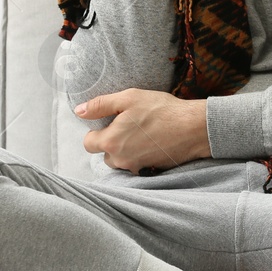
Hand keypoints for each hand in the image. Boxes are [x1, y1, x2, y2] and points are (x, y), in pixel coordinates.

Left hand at [75, 89, 208, 171]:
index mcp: (111, 141)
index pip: (88, 143)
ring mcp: (135, 168)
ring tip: (141, 134)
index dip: (95, 131)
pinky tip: (151, 143)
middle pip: (105, 154)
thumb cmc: (161, 110)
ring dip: (125, 150)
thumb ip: (100, 104)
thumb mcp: (129, 98)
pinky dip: (139, 156)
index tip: (109, 122)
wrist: (192, 127)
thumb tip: (79, 111)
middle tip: (129, 126)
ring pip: (120, 161)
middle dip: (112, 141)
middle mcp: (120, 159)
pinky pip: (136, 166)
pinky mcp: (149, 171)